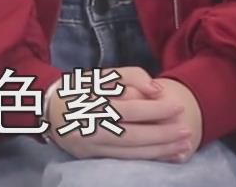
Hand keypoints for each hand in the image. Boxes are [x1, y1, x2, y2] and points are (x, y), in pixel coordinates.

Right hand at [44, 68, 201, 161]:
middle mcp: (89, 127)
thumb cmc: (81, 89)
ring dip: (160, 151)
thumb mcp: (102, 74)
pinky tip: (166, 156)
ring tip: (183, 147)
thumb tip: (157, 90)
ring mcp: (89, 146)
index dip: (155, 110)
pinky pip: (124, 160)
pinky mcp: (91, 158)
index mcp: (91, 103)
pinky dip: (148, 159)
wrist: (48, 109)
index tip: (179, 107)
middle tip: (187, 131)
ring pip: (130, 152)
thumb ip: (132, 76)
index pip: (129, 109)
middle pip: (132, 135)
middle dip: (163, 135)